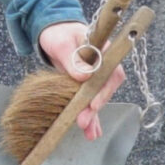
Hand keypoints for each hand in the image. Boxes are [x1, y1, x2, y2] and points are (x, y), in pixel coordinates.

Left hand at [37, 19, 120, 141]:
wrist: (52, 32)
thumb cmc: (59, 33)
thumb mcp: (62, 43)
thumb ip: (73, 59)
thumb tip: (84, 76)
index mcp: (103, 51)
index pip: (111, 72)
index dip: (105, 89)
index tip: (94, 103)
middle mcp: (103, 65)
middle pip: (104, 89)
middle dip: (95, 108)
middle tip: (83, 121)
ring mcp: (95, 76)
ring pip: (97, 98)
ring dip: (93, 116)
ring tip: (89, 133)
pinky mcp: (85, 84)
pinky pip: (88, 101)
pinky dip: (89, 115)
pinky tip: (90, 130)